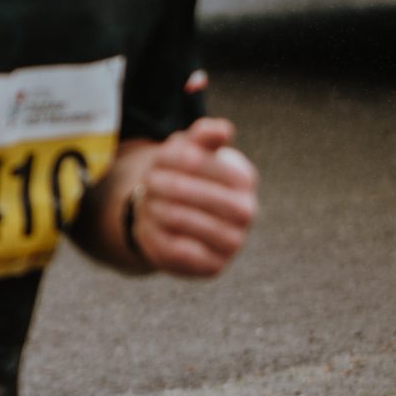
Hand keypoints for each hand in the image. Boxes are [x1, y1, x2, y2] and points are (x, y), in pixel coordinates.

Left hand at [132, 117, 258, 277]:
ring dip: (154, 207)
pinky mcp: (214, 267)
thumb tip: (221, 128)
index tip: (157, 160)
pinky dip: (156, 234)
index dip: (166, 157)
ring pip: (177, 218)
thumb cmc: (185, 177)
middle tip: (149, 182)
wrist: (175, 220)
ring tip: (151, 202)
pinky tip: (156, 226)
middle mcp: (246, 212)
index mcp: (243, 178)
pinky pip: (175, 249)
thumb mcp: (190, 149)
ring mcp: (233, 242)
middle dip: (158, 184)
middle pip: (185, 190)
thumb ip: (202, 136)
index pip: (194, 159)